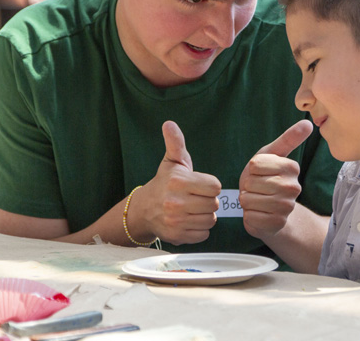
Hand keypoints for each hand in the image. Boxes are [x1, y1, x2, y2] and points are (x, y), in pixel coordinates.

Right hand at [136, 121, 221, 244]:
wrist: (144, 209)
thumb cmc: (164, 182)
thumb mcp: (171, 161)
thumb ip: (175, 143)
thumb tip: (169, 124)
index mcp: (178, 182)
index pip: (215, 186)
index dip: (210, 185)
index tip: (199, 184)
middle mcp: (175, 202)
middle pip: (214, 204)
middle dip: (208, 200)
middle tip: (196, 198)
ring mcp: (176, 221)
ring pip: (210, 220)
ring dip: (205, 215)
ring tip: (193, 209)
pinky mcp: (177, 236)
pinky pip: (204, 234)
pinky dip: (200, 229)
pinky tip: (189, 220)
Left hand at [239, 120, 311, 240]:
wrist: (269, 209)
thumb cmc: (266, 178)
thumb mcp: (272, 155)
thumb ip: (289, 138)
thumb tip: (308, 122)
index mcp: (292, 167)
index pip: (255, 164)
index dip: (252, 169)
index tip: (260, 173)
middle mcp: (294, 187)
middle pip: (251, 182)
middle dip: (248, 186)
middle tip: (258, 189)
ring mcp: (287, 207)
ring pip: (249, 199)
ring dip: (247, 201)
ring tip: (257, 200)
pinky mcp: (278, 224)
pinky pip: (251, 216)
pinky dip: (249, 215)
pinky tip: (258, 214)